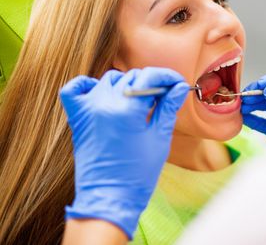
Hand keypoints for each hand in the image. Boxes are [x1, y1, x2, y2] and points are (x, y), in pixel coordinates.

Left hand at [59, 67, 188, 238]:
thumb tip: (179, 86)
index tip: (177, 83)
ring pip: (109, 80)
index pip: (149, 77)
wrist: (109, 198)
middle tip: (163, 97)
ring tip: (138, 102)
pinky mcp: (77, 118)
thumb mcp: (159, 138)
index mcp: (127, 110)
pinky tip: (103, 94)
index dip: (167, 77)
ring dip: (126, 85)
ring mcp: (88, 109)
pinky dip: (88, 86)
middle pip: (132, 78)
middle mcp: (105, 104)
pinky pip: (75, 89)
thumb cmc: (138, 173)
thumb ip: (168, 107)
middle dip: (151, 83)